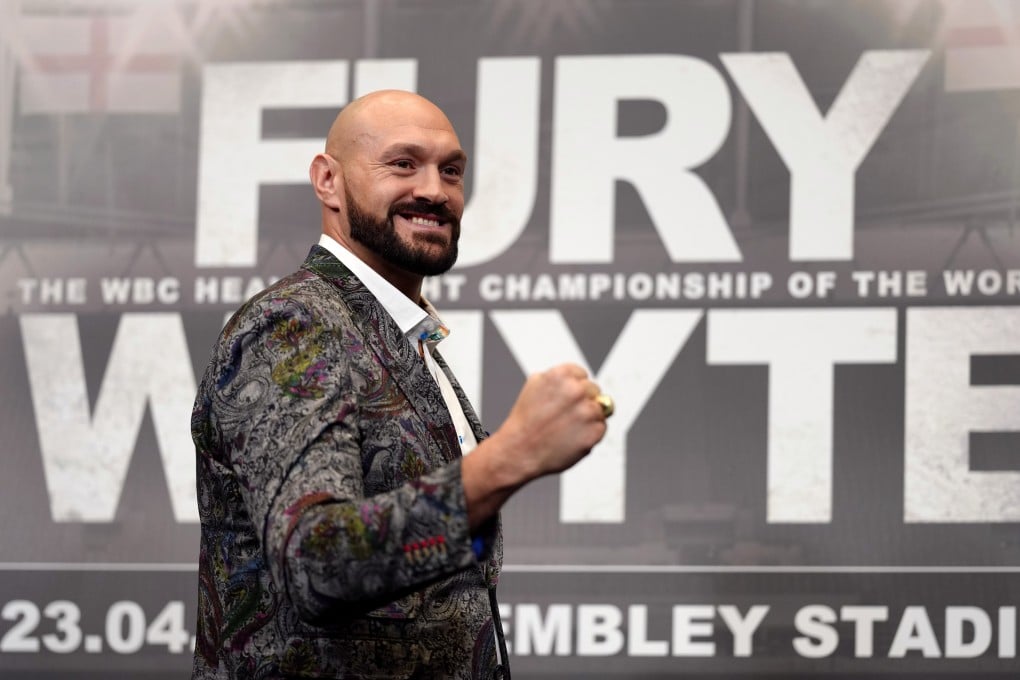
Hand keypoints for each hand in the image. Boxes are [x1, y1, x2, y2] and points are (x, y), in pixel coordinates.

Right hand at [498, 363, 607, 479]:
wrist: (519, 450)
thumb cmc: (525, 422)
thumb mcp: (534, 386)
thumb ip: (558, 378)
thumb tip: (577, 378)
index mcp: (561, 375)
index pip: (582, 375)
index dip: (573, 388)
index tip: (565, 400)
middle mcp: (576, 390)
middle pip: (594, 390)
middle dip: (583, 401)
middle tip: (565, 416)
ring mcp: (587, 411)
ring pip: (600, 409)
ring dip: (588, 417)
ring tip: (567, 427)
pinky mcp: (594, 431)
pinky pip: (600, 427)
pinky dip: (590, 433)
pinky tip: (571, 437)